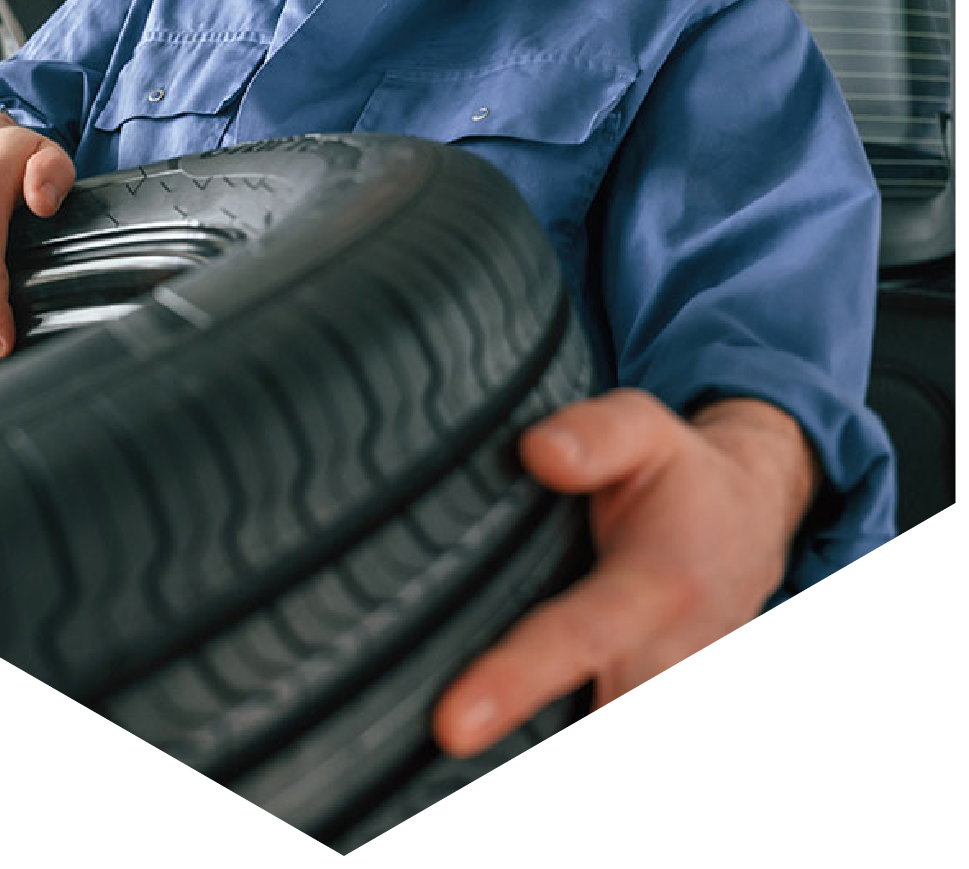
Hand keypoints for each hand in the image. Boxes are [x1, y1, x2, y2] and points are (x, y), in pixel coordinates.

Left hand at [432, 389, 820, 754]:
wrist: (750, 517)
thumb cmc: (680, 473)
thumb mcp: (644, 427)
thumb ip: (595, 437)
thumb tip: (537, 451)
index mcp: (659, 584)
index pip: (580, 639)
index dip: (515, 681)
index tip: (453, 724)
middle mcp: (674, 656)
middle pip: (596, 725)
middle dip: (526, 753)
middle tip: (443, 747)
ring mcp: (678, 694)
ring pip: (606, 739)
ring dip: (543, 755)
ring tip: (457, 766)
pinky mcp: (667, 707)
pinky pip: (612, 734)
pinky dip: (564, 740)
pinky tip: (509, 748)